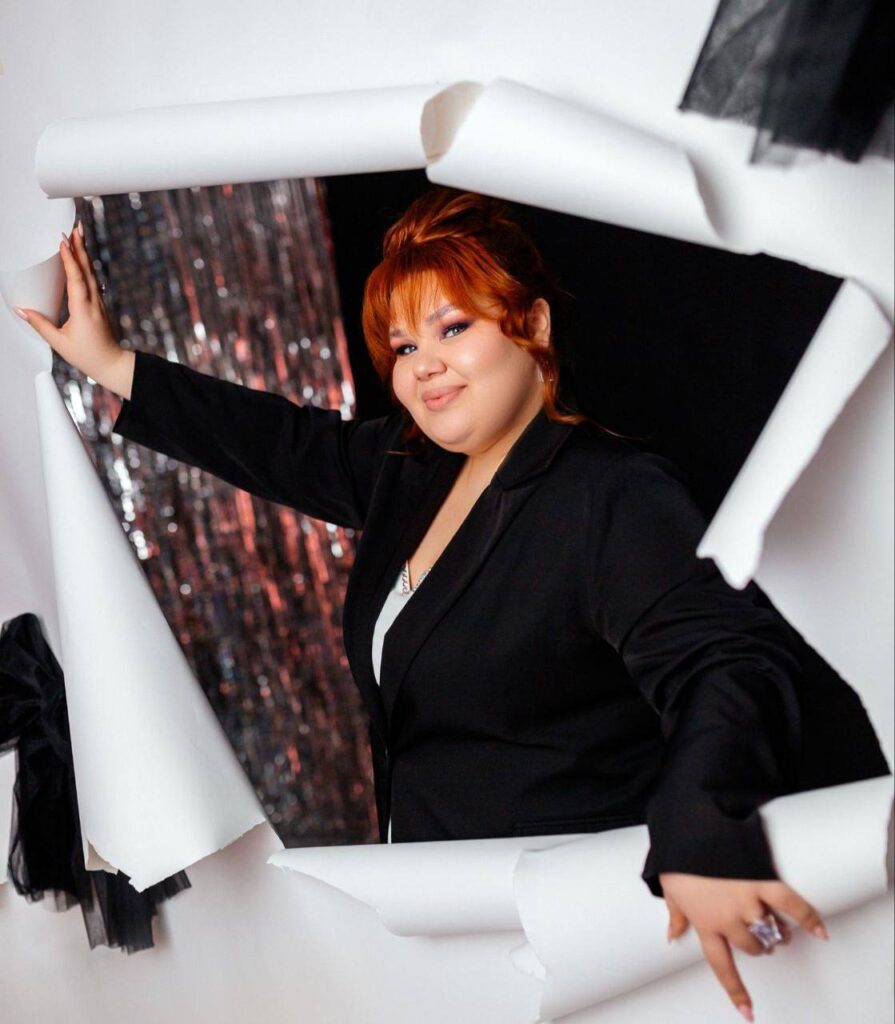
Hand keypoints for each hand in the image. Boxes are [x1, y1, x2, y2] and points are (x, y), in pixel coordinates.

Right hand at [14, 223, 123, 384]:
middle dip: (80, 247)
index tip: (64, 241)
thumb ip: (40, 325)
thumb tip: (22, 310)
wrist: (112, 364)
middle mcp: (94, 303)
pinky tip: (82, 259)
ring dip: (84, 254)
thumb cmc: (88, 356)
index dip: (70, 258)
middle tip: (76, 227)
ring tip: (79, 236)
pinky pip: (92, 281)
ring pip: (91, 273)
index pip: (76, 278)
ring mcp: (99, 303)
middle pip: (86, 270)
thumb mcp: (60, 342)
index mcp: (83, 310)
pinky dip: (86, 267)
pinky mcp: (100, 305)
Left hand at [659, 872, 828, 1020]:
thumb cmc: (677, 858)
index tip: (748, 1013)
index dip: (736, 991)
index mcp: (705, 923)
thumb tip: (671, 935)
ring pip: (770, 930)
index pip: (722, 966)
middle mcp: (727, 919)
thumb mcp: (670, 890)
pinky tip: (819, 930)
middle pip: (752, 946)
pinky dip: (807, 918)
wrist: (687, 829)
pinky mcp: (761, 882)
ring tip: (780, 931)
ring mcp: (746, 903)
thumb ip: (676, 916)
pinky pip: (790, 905)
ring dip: (778, 933)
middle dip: (759, 945)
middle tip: (762, 939)